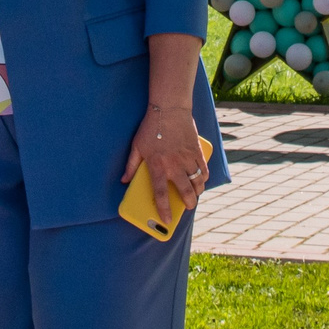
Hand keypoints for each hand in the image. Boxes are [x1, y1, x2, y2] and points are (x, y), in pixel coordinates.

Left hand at [121, 101, 205, 225]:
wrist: (170, 108)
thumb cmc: (151, 127)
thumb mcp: (136, 146)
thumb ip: (131, 165)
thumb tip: (124, 181)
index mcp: (158, 166)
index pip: (161, 194)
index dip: (164, 210)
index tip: (167, 220)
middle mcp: (174, 165)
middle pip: (185, 191)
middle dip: (189, 202)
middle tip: (188, 206)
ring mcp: (187, 158)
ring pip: (197, 181)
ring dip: (198, 191)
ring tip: (195, 194)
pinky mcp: (197, 151)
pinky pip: (204, 169)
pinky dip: (204, 177)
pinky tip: (202, 179)